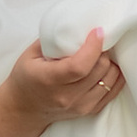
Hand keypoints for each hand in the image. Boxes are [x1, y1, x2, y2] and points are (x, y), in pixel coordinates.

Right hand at [0, 27, 124, 136]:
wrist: (23, 109)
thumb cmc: (25, 78)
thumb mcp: (30, 54)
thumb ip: (53, 40)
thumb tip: (77, 25)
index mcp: (50, 79)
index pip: (79, 66)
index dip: (93, 47)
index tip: (97, 31)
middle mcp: (67, 96)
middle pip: (99, 69)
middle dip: (102, 50)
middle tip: (97, 40)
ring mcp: (80, 106)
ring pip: (110, 79)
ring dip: (109, 62)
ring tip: (100, 54)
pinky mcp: (90, 111)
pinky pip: (113, 91)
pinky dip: (113, 76)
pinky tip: (106, 67)